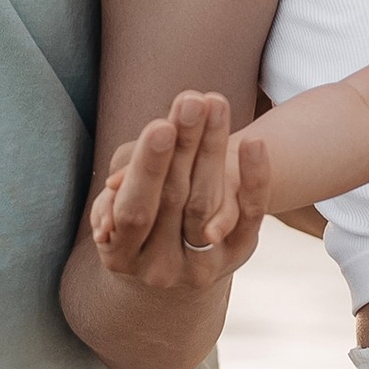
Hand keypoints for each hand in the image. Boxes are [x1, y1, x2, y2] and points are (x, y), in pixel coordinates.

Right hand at [89, 93, 272, 294]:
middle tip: (192, 101)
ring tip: (215, 102)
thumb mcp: (116, 212)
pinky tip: (254, 142)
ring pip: (208, 201)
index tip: (162, 126)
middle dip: (184, 144)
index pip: (134, 209)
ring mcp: (201, 265)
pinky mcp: (238, 253)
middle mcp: (160, 267)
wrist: (171, 263)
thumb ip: (114, 198)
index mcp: (121, 255)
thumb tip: (116, 187)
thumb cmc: (135, 222)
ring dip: (213, 146)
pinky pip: (251, 214)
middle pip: (175, 198)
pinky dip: (254, 177)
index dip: (148, 168)